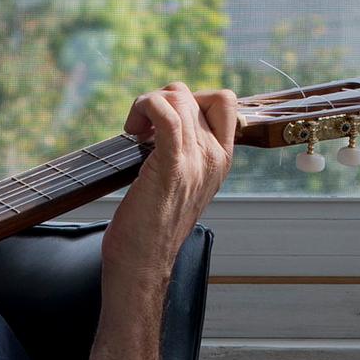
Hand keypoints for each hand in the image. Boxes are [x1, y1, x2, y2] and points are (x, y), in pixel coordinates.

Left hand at [103, 83, 236, 286]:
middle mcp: (213, 158)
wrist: (143, 263)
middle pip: (193, 96)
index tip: (168, 117)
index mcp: (220, 161)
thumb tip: (165, 125)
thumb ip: (183, 155)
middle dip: (161, 99)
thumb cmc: (152, 229)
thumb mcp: (181, 185)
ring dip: (147, 103)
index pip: (225, 102)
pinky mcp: (170, 167)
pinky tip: (133, 128)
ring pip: (178, 98)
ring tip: (134, 129)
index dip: (193, 96)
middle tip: (142, 126)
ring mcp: (195, 162)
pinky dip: (147, 108)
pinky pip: (168, 115)